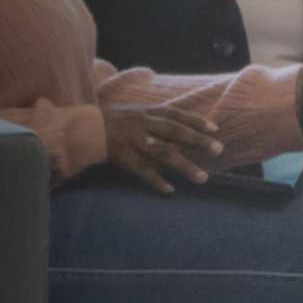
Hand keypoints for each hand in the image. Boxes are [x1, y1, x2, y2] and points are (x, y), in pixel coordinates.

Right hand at [103, 104, 219, 191]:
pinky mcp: (123, 157)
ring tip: (202, 178)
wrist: (84, 129)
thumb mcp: (135, 112)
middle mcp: (142, 125)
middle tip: (218, 149)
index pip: (175, 114)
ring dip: (184, 166)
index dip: (196, 120)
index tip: (215, 128)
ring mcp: (133, 142)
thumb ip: (155, 118)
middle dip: (197, 140)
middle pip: (174, 132)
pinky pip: (142, 171)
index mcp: (146, 112)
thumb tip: (181, 125)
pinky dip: (156, 181)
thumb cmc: (113, 121)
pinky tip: (170, 189)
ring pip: (162, 154)